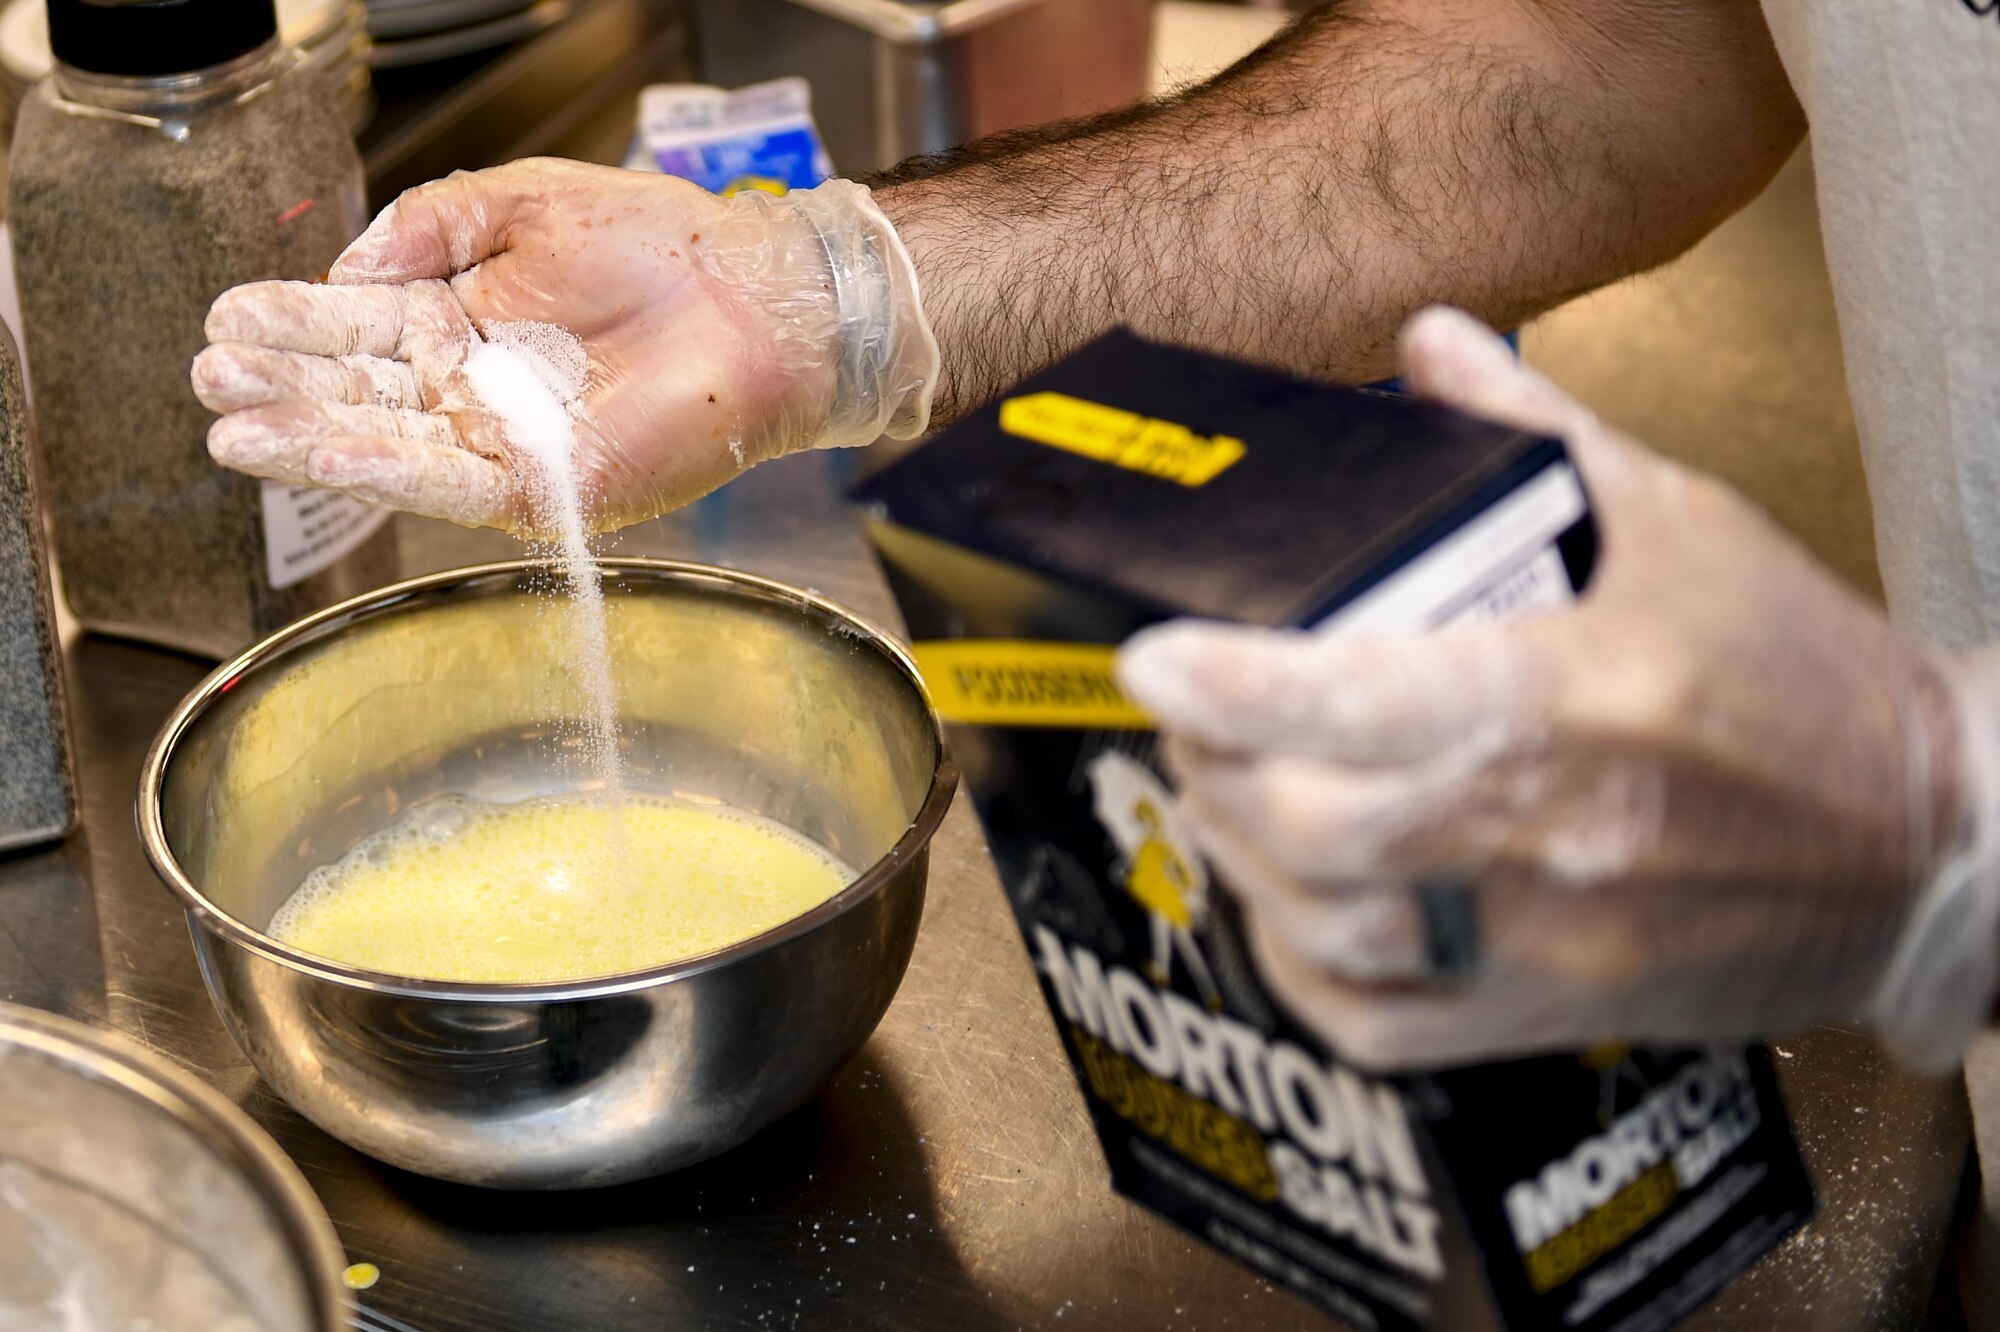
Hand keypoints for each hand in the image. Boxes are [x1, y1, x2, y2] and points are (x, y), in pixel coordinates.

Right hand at [191, 158, 937, 531]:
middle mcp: (473, 391)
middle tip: (210, 373)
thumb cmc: (663, 248)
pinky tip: (327, 451)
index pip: (358, 327)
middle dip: (282, 387)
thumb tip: (347, 270)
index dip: (293, 323)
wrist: (754, 299)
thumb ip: (428, 227)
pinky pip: (451, 484)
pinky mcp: (544, 489)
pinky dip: (387, 469)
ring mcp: (504, 445)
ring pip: (389, 448)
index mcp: (462, 320)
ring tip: (233, 427)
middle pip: (358, 394)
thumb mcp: (520, 205)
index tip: (228, 315)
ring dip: (311, 442)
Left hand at [1118, 307, 1999, 1072]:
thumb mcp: (1683, 521)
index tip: (1153, 659)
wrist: (1929, 845)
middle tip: (1192, 718)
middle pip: (1311, 824)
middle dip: (1214, 768)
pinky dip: (1299, 969)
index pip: (1361, 698)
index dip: (1235, 684)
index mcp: (1576, 693)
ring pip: (1324, 927)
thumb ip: (1536, 432)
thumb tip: (1431, 341)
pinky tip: (1288, 904)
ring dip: (1241, 858)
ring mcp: (1548, 941)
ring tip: (1228, 792)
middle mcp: (1552, 830)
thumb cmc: (1805, 678)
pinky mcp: (1552, 1014)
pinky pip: (1376, 1027)